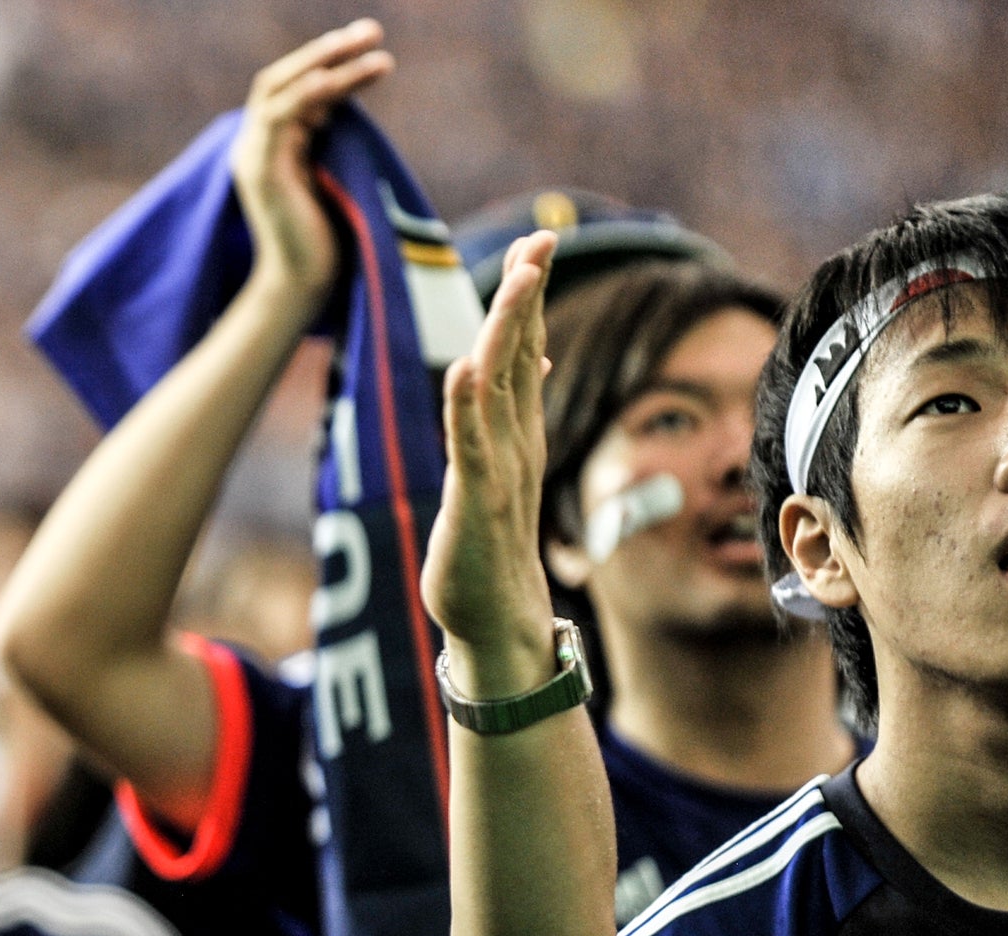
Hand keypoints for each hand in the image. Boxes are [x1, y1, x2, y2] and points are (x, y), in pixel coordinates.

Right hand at [230, 19, 392, 311]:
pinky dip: (316, 89)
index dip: (328, 66)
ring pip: (283, 86)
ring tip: (374, 46)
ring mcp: (252, 156)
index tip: (368, 49)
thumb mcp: (331, 178)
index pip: (293, 91)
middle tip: (372, 30)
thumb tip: (344, 107)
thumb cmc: (325, 245)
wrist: (301, 287)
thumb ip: (329, 143)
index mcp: (268, 150)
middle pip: (281, 78)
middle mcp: (252, 147)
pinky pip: (285, 112)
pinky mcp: (262, 169)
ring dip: (329, 61)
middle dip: (328, 50)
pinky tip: (349, 76)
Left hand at [422, 231, 560, 697]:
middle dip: (529, 297)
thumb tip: (529, 358)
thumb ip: (508, 417)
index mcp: (516, 435)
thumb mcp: (499, 472)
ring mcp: (497, 473)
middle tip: (543, 238)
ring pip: (502, 389)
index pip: (524, 354)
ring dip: (508, 331)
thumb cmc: (489, 552)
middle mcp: (514, 445)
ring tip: (520, 278)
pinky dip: (467, 408)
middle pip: (520, 357)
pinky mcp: (475, 505)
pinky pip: (471, 448)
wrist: (496, 625)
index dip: (528, 300)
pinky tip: (464, 369)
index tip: (538, 244)